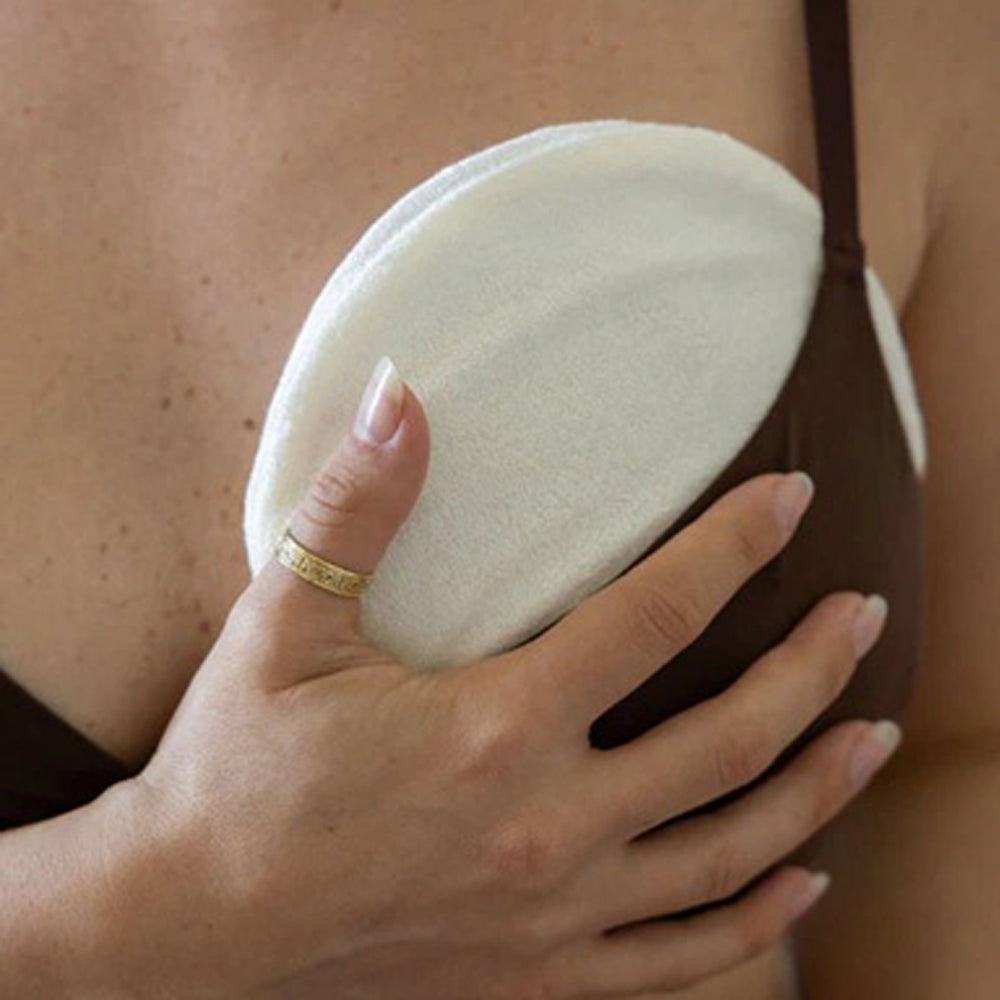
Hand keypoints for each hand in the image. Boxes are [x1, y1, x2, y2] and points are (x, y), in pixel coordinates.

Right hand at [113, 357, 894, 998]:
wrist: (189, 930)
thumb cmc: (233, 771)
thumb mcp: (283, 625)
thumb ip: (356, 506)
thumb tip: (400, 392)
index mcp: (492, 727)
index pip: (656, 618)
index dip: (734, 547)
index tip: (791, 500)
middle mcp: (546, 826)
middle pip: (728, 740)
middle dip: (814, 669)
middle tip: (866, 615)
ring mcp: (553, 913)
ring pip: (730, 854)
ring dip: (816, 789)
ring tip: (873, 736)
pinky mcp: (537, 974)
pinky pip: (681, 960)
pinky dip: (756, 921)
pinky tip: (802, 882)